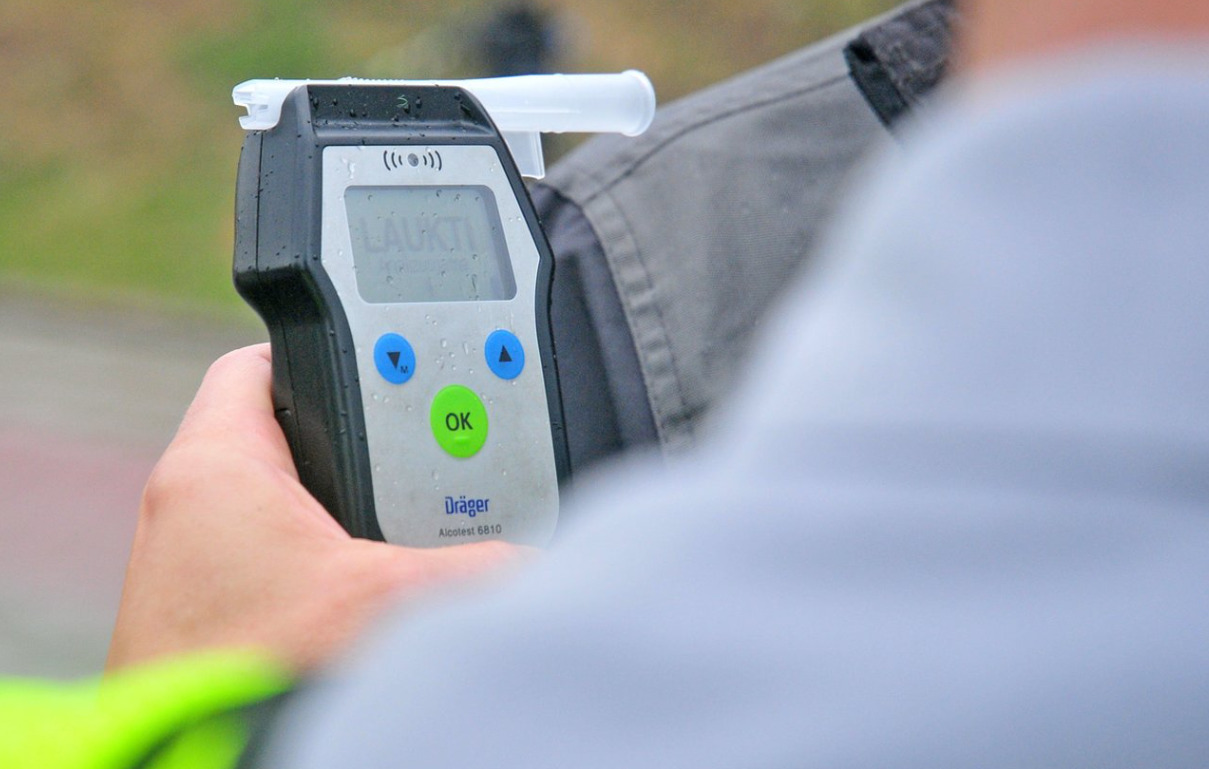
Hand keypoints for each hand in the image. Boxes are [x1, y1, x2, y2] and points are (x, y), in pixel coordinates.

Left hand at [108, 344, 526, 672]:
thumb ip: (479, 567)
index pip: (260, 363)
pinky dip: (324, 558)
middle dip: (355, 438)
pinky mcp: (208, 614)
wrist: (198, 768)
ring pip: (282, 499)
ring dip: (342, 505)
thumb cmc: (249, 678)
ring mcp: (192, 565)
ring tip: (409, 517)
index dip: (323, 348)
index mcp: (214, 469)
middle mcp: (189, 507)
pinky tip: (374, 593)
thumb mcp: (388, 604)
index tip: (380, 361)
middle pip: (286, 431)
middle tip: (419, 446)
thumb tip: (543, 560)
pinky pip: (273, 555)